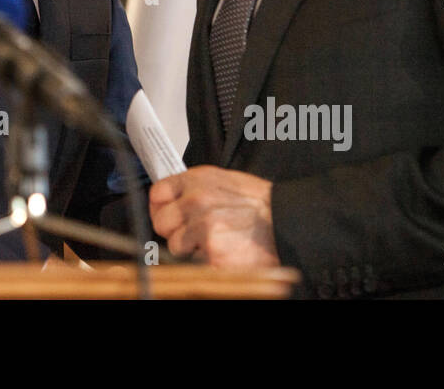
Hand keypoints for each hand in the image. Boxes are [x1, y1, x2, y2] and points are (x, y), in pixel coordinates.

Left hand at [149, 166, 278, 268]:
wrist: (286, 221)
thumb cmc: (260, 203)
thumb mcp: (224, 181)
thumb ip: (195, 188)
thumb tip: (173, 199)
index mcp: (197, 181)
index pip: (157, 193)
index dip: (160, 207)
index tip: (166, 214)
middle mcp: (196, 202)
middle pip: (161, 222)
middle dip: (174, 230)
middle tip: (193, 232)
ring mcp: (203, 229)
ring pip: (175, 246)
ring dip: (191, 248)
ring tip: (215, 241)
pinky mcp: (212, 254)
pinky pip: (193, 263)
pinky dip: (207, 261)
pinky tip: (224, 251)